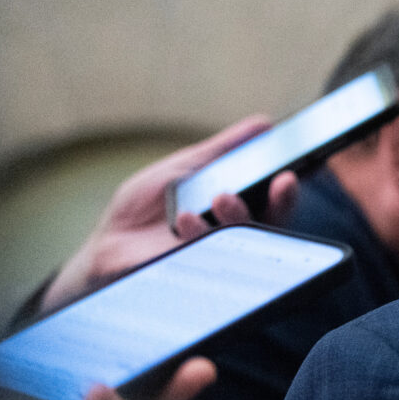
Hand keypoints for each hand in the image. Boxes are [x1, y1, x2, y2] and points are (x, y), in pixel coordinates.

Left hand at [39, 117, 298, 312]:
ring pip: (251, 244)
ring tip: (222, 197)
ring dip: (241, 217)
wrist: (109, 241)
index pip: (276, 203)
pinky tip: (188, 218)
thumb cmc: (145, 206)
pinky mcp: (201, 276)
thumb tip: (264, 124)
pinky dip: (206, 235)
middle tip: (281, 183)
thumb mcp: (186, 166)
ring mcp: (222, 258)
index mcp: (239, 208)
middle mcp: (238, 236)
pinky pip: (219, 264)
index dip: (287, 191)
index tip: (289, 175)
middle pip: (275, 225)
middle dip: (282, 203)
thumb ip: (224, 149)